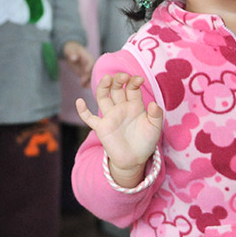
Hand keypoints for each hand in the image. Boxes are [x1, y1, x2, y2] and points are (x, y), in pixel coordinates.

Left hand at [63, 41, 93, 86]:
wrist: (72, 51)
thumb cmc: (71, 49)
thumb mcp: (70, 50)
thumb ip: (72, 54)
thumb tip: (74, 58)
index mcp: (87, 56)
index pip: (90, 62)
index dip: (89, 66)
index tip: (85, 71)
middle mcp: (90, 63)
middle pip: (93, 71)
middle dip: (89, 77)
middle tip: (82, 82)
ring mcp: (89, 69)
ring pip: (92, 76)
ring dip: (89, 82)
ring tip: (84, 86)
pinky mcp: (86, 73)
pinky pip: (88, 79)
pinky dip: (87, 83)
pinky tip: (83, 86)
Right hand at [76, 73, 162, 188]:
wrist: (135, 160)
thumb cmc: (146, 142)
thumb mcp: (155, 128)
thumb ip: (156, 115)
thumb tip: (154, 104)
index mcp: (134, 105)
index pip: (132, 88)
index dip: (134, 81)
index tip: (139, 79)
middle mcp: (121, 107)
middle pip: (116, 88)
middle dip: (118, 80)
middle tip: (123, 76)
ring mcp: (110, 116)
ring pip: (102, 97)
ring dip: (103, 87)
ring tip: (107, 79)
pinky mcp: (101, 127)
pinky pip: (89, 118)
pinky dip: (83, 111)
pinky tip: (79, 101)